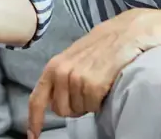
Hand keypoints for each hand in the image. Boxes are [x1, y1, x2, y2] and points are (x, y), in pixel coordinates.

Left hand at [27, 8, 160, 137]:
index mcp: (54, 66)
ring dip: (89, 102)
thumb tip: (54, 102)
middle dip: (74, 107)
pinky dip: (101, 101)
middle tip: (88, 90)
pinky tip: (107, 84)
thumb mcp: (74, 58)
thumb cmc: (102, 46)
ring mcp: (77, 78)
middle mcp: (61, 72)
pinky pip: (94, 107)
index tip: (32, 136)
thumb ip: (62, 77)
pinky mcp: (93, 85)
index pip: (37, 99)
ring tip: (99, 82)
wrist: (128, 32)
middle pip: (62, 111)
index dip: (34, 120)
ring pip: (79, 110)